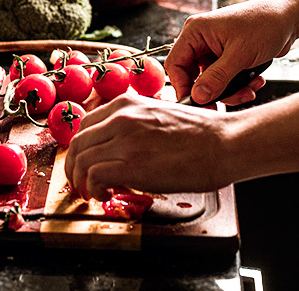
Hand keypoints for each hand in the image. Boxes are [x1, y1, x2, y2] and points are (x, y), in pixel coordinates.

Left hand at [64, 93, 234, 200]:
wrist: (224, 142)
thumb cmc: (201, 133)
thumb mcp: (159, 115)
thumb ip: (135, 124)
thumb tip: (120, 146)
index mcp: (126, 103)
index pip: (85, 125)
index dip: (81, 149)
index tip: (84, 163)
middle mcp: (121, 117)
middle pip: (78, 144)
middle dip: (74, 168)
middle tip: (81, 184)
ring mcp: (124, 139)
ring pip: (81, 160)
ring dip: (81, 182)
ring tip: (93, 194)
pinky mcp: (131, 164)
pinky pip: (94, 176)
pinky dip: (93, 189)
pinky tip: (106, 195)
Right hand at [165, 0, 296, 104]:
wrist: (290, 17)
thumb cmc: (266, 23)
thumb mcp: (240, 55)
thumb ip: (216, 78)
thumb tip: (198, 96)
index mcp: (196, 31)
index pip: (175, 64)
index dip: (183, 86)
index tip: (196, 102)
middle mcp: (201, 40)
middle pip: (192, 76)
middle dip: (212, 91)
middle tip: (226, 102)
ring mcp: (214, 49)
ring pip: (210, 81)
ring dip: (230, 90)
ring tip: (249, 89)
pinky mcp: (227, 57)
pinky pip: (224, 79)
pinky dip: (239, 85)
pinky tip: (255, 81)